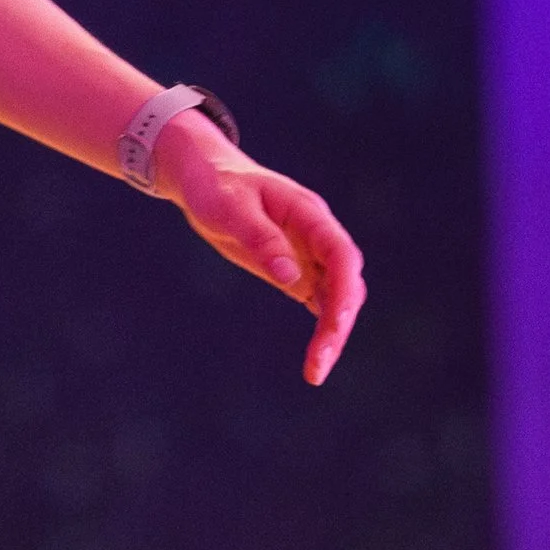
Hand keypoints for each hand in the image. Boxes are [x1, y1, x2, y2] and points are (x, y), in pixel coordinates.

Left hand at [154, 115, 365, 385]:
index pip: (341, 256)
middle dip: (338, 324)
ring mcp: (308, 254)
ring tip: (315, 372)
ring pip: (335, 297)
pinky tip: (317, 358)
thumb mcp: (229, 209)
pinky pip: (317, 300)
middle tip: (319, 365)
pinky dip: (321, 327)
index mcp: (310, 216)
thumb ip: (260, 239)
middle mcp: (317, 237)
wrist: (204, 177)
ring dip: (331, 333)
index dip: (344, 290)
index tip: (336, 323)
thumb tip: (291, 277)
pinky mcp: (293, 270)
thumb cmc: (216, 186)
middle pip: (345, 283)